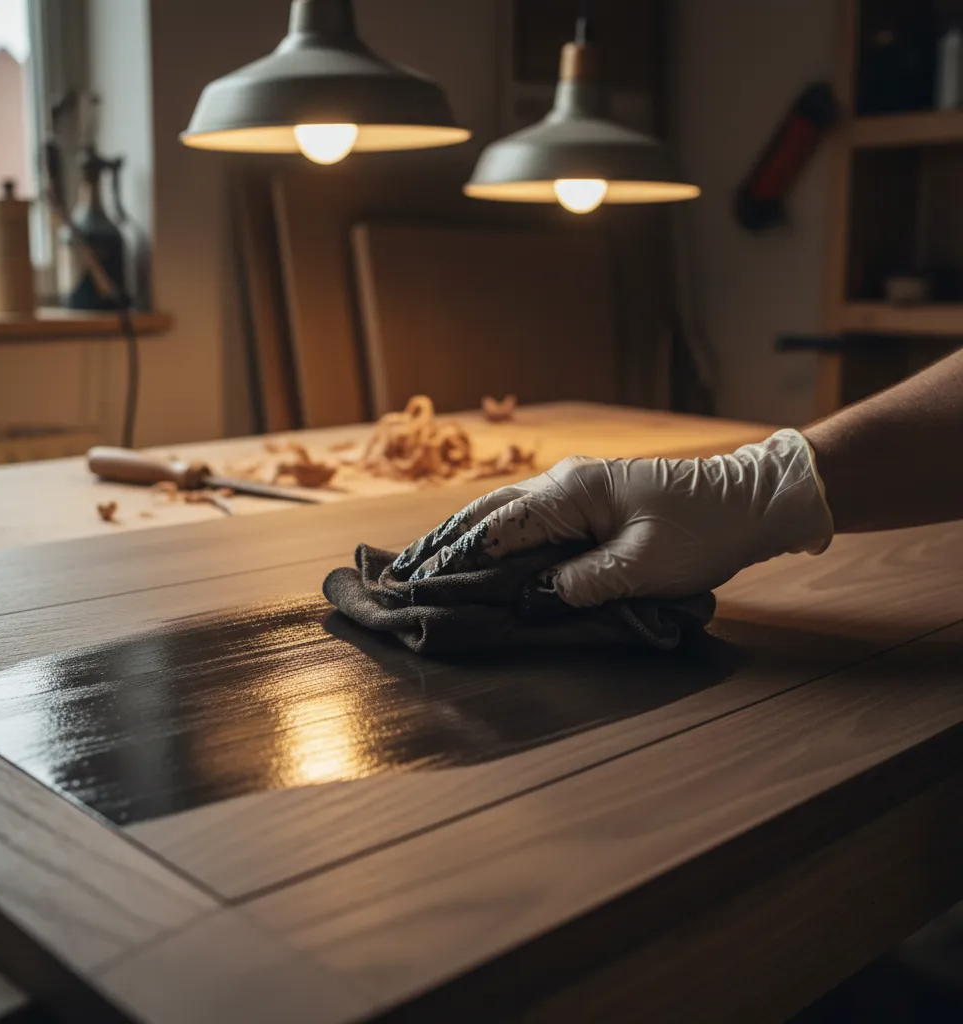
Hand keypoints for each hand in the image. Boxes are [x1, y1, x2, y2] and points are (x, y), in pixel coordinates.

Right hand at [392, 430, 833, 606]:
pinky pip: (529, 518)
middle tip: (402, 569)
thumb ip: (582, 582)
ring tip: (426, 559)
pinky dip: (496, 535)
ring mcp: (574, 487)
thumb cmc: (703, 531)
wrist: (749, 501)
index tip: (420, 580)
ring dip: (466, 536)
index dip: (457, 556)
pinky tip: (481, 550)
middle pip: (489, 512)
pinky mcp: (586, 500)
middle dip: (446, 540)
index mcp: (572, 492)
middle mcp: (563, 482)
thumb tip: (531, 597)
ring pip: (504, 511)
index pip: (499, 527)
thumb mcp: (644, 566)